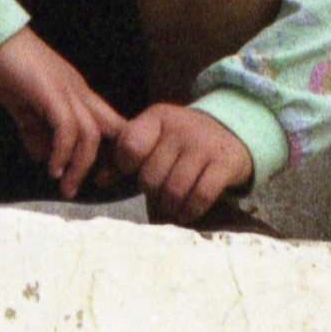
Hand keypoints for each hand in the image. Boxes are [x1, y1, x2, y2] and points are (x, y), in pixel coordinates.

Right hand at [0, 28, 128, 200]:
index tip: (95, 177)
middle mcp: (79, 91)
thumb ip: (34, 131)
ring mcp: (68, 90)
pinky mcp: (51, 92)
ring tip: (65, 186)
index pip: (107, 122)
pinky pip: (67, 128)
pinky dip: (63, 152)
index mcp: (76, 93)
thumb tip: (42, 157)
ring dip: (80, 165)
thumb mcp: (22, 106)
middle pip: (111, 129)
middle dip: (107, 162)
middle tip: (88, 187)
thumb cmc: (4, 67)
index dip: (108, 150)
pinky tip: (52, 168)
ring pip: (90, 133)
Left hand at [108, 101, 255, 224]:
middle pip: (151, 176)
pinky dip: (190, 211)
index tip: (132, 173)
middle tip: (157, 194)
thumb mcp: (153, 138)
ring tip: (170, 208)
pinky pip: (200, 197)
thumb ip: (124, 156)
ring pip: (174, 190)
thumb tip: (100, 181)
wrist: (230, 130)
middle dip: (151, 192)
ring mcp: (204, 145)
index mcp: (158, 117)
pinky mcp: (225, 163)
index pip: (130, 146)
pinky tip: (186, 214)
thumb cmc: (180, 141)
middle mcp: (181, 128)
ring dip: (169, 207)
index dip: (125, 167)